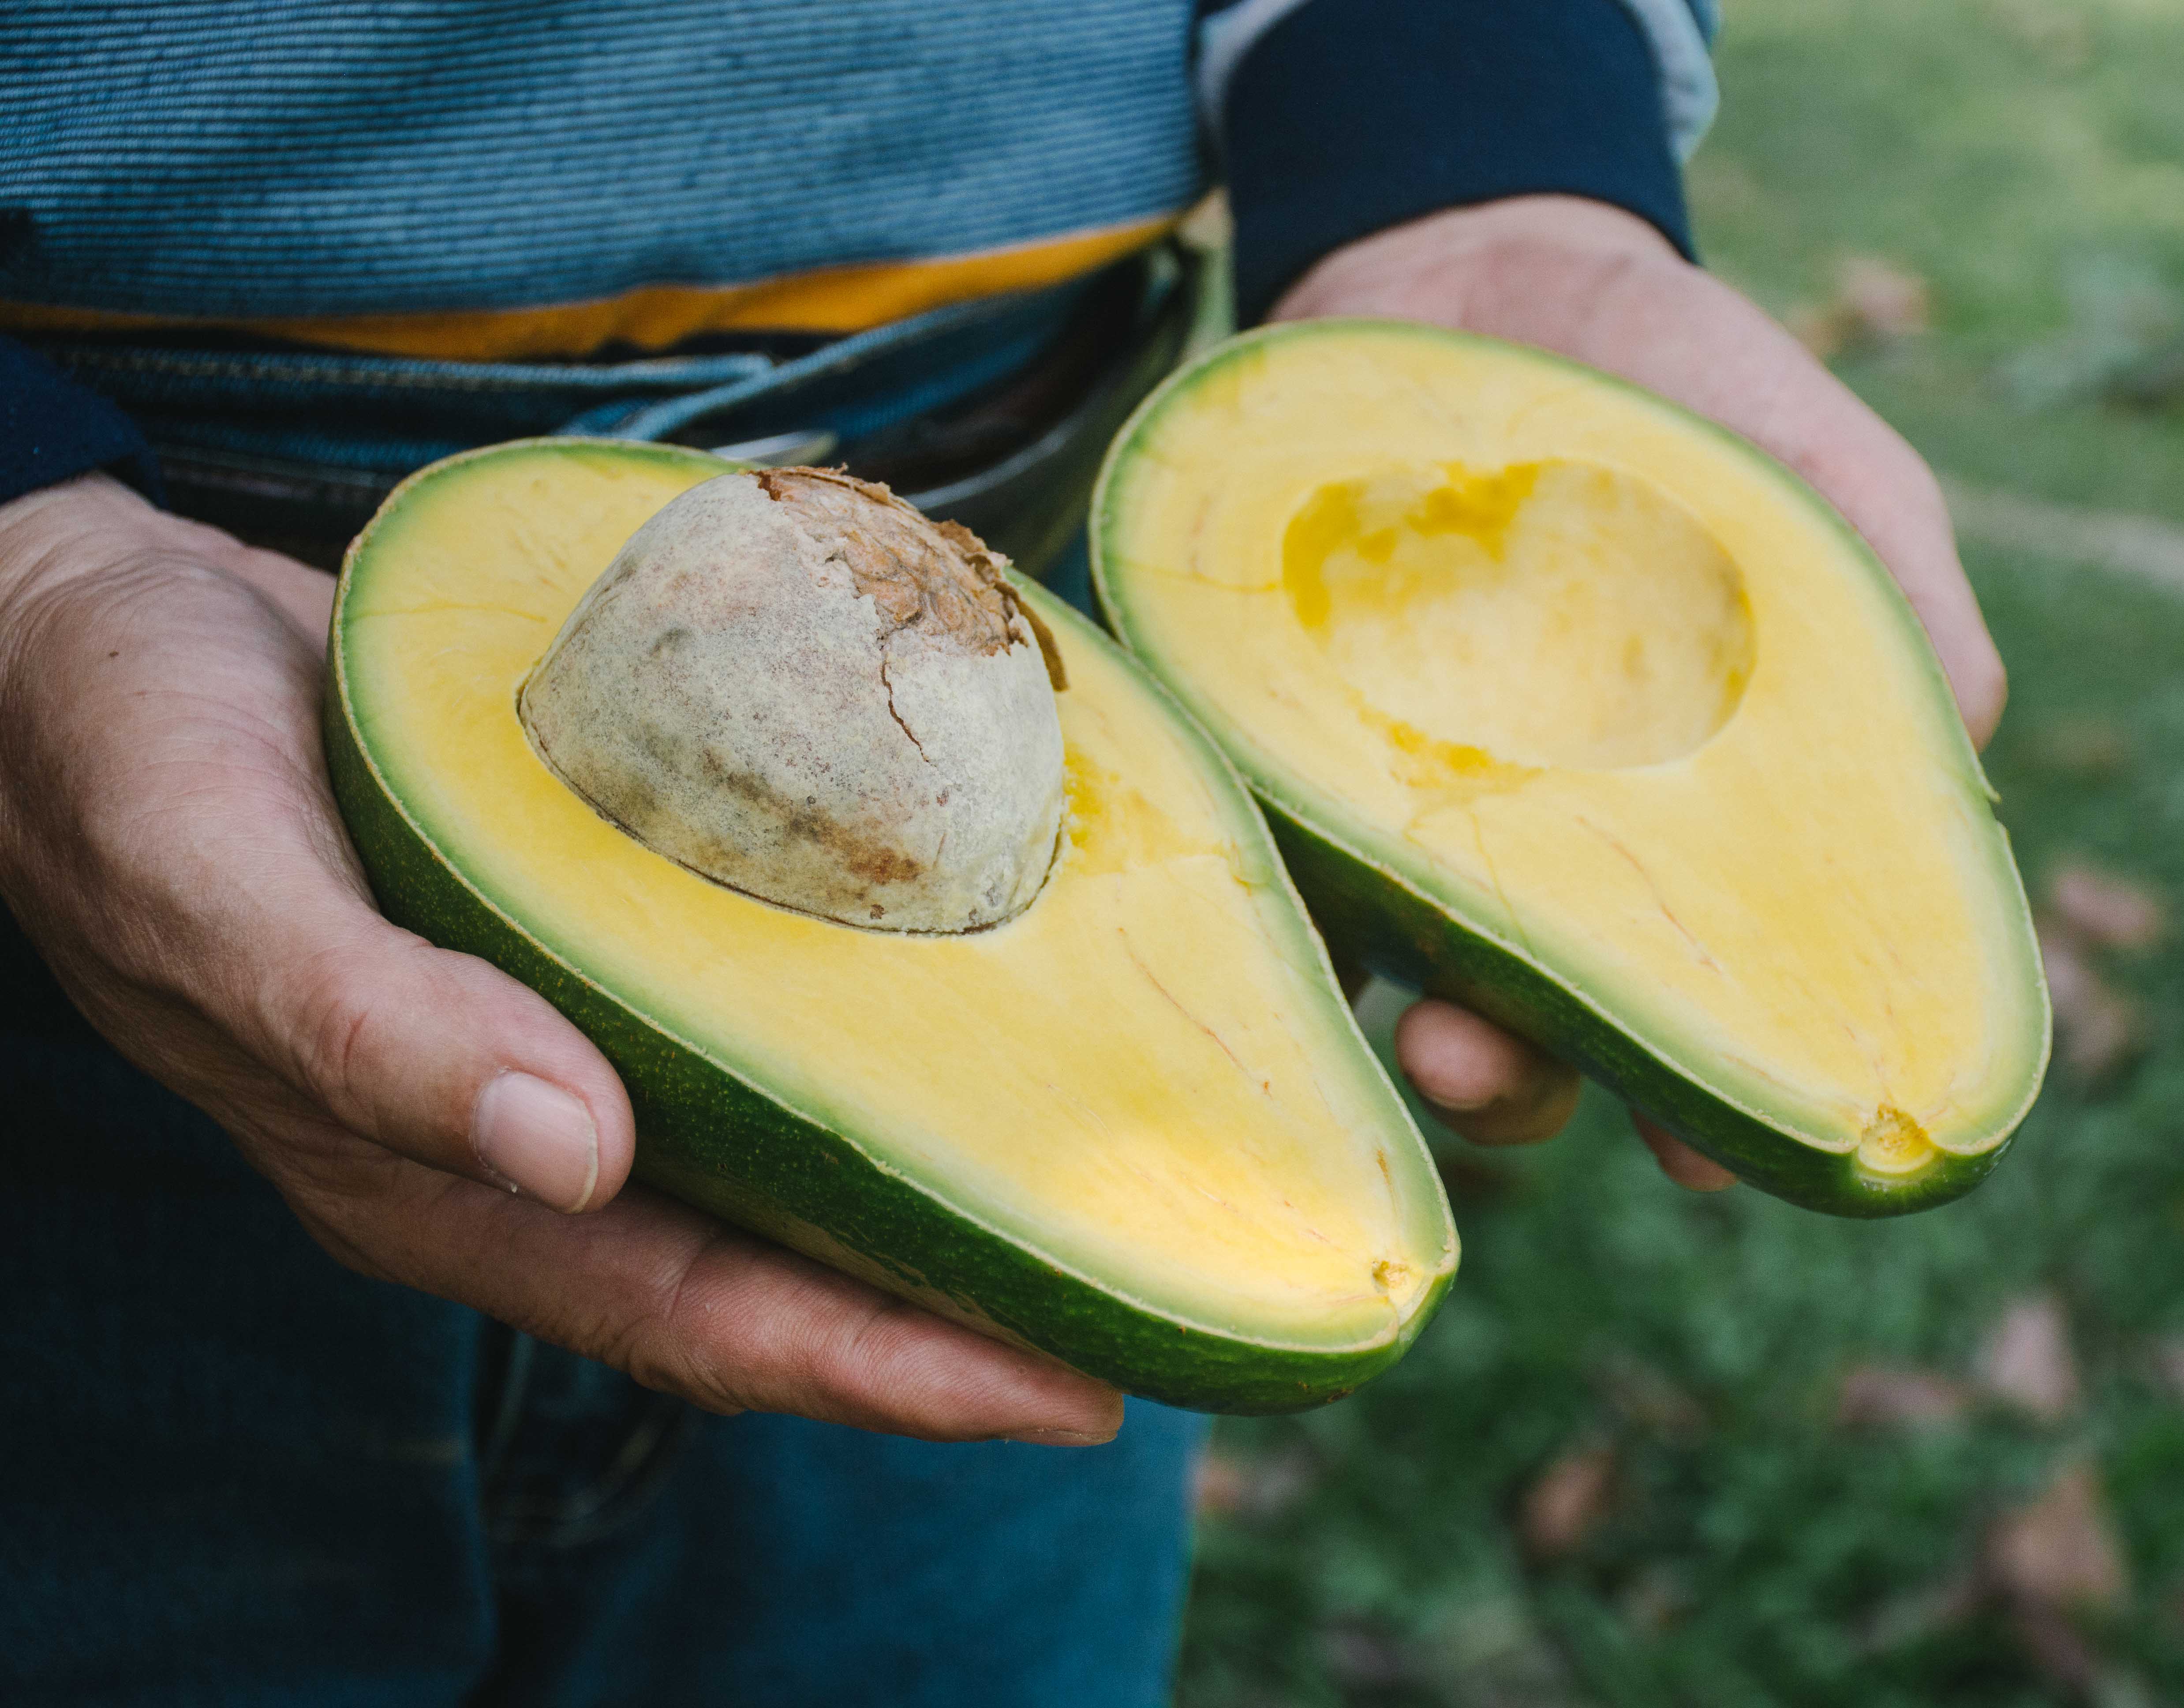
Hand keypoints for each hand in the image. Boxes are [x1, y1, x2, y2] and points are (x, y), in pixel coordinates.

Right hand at [0, 474, 1120, 1443]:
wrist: (90, 637)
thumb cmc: (129, 755)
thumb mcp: (217, 881)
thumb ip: (372, 1033)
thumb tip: (573, 1159)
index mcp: (442, 1175)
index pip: (703, 1318)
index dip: (887, 1368)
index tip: (1070, 1389)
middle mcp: (529, 1136)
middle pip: (783, 1263)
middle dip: (963, 1305)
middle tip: (1159, 1298)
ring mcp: (565, 1039)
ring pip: (788, 1154)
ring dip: (944, 1184)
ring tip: (1117, 1184)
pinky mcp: (592, 936)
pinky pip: (760, 1021)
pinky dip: (877, 1036)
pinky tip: (987, 1007)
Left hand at [1278, 195, 2008, 1190]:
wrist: (1484, 267)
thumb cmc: (1689, 398)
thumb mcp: (1822, 484)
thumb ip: (1895, 619)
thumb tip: (1959, 750)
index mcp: (1671, 829)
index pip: (1702, 1003)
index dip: (1711, 1094)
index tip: (1708, 1157)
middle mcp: (1524, 843)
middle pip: (1526, 1014)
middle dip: (1517, 1076)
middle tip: (1494, 1074)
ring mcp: (1386, 792)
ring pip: (1385, 953)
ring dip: (1390, 1006)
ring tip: (1414, 1025)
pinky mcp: (1267, 724)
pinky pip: (1252, 820)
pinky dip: (1258, 864)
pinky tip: (1268, 882)